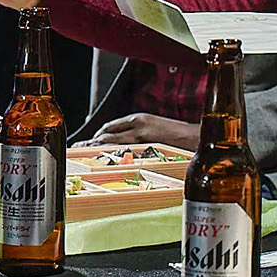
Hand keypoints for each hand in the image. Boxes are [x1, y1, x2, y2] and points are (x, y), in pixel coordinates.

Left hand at [80, 114, 199, 148]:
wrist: (197, 138)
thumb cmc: (179, 137)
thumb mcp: (157, 130)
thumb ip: (141, 135)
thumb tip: (127, 146)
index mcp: (140, 118)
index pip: (112, 126)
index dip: (98, 134)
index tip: (90, 141)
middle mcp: (138, 124)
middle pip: (108, 132)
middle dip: (92, 141)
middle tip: (79, 148)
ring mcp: (141, 133)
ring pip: (111, 140)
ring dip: (96, 146)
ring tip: (84, 153)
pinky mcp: (146, 143)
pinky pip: (123, 149)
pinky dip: (110, 152)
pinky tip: (102, 157)